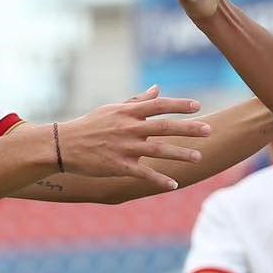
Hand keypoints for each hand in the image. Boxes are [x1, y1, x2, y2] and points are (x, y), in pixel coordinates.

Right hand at [57, 87, 209, 190]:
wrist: (64, 145)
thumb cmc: (91, 125)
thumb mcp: (113, 109)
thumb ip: (138, 101)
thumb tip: (157, 88)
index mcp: (128, 113)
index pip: (158, 105)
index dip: (179, 105)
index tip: (198, 106)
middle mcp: (129, 128)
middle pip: (164, 127)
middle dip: (188, 129)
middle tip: (209, 130)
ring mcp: (125, 147)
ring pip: (158, 150)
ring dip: (180, 154)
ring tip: (199, 158)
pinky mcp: (119, 166)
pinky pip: (143, 173)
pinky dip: (159, 179)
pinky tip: (174, 185)